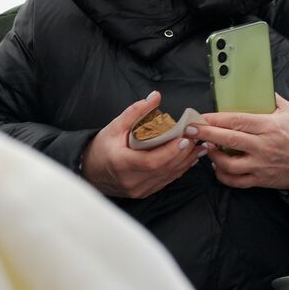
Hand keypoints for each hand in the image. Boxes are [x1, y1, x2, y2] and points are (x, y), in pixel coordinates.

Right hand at [81, 91, 207, 198]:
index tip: (184, 139)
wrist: (89, 172)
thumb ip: (136, 112)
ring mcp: (138, 190)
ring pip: (168, 177)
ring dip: (186, 162)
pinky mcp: (143, 193)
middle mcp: (131, 180)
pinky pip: (165, 182)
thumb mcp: (115, 126)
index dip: (170, 152)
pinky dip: (178, 170)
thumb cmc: (100, 148)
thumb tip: (155, 96)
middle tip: (197, 138)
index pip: (151, 161)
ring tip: (199, 147)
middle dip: (183, 153)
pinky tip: (189, 159)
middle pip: (164, 169)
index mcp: (122, 164)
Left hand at [195, 93, 288, 189]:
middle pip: (228, 140)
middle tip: (190, 130)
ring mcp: (261, 164)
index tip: (201, 117)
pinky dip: (222, 176)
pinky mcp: (261, 179)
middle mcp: (263, 146)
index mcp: (268, 126)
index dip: (216, 119)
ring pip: (229, 164)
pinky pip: (236, 181)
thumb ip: (270, 99)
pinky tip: (217, 167)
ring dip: (213, 157)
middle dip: (206, 134)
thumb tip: (256, 87)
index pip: (237, 121)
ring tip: (207, 148)